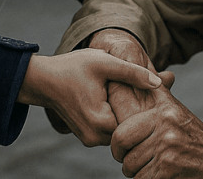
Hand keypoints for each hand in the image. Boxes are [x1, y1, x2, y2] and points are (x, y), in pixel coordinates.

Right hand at [47, 29, 174, 134]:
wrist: (42, 80)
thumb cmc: (71, 68)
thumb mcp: (104, 63)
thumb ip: (132, 73)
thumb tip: (160, 82)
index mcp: (101, 123)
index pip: (137, 123)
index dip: (147, 108)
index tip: (155, 95)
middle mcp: (95, 138)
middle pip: (129, 128)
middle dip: (137, 111)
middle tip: (145, 92)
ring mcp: (90, 140)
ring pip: (120, 130)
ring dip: (126, 114)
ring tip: (132, 95)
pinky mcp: (87, 137)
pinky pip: (110, 130)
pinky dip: (115, 116)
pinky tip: (117, 100)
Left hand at [110, 84, 202, 177]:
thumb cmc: (197, 139)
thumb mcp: (178, 112)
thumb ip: (158, 96)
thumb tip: (145, 75)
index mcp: (164, 111)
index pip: (121, 130)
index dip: (118, 144)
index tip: (123, 149)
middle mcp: (165, 127)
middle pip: (122, 148)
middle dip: (123, 159)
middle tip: (131, 163)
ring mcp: (167, 149)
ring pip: (130, 167)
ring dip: (137, 174)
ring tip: (151, 168)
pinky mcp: (168, 170)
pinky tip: (160, 177)